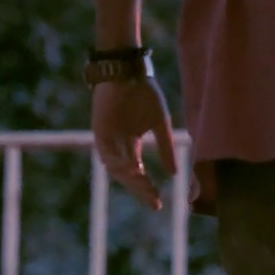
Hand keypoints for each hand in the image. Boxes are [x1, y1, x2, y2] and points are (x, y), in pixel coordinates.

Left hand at [91, 75, 177, 210]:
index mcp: (132, 144)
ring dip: (129, 178)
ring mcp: (108, 139)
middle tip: (153, 201)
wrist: (128, 71)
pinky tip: (132, 169)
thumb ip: (167, 147)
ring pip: (116, 166)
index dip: (147, 188)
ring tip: (144, 186)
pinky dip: (118, 162)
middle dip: (140, 188)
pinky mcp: (100, 130)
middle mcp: (118, 145)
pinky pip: (106, 151)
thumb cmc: (145, 93)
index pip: (138, 173)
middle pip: (127, 174)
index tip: (158, 204)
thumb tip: (175, 174)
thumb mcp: (161, 123)